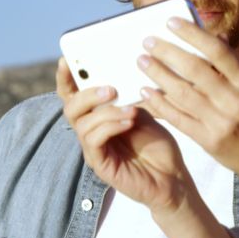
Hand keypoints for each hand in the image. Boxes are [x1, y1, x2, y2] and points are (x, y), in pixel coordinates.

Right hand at [56, 58, 195, 213]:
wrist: (172, 177)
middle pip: (70, 108)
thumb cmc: (157, 144)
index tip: (66, 60)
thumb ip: (126, 96)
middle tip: (110, 89)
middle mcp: (90, 132)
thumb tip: (117, 74)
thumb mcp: (143, 111)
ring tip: (130, 110)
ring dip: (105, 112)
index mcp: (97, 116)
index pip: (73, 95)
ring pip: (82, 124)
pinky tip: (128, 122)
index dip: (66, 78)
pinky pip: (94, 140)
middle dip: (86, 94)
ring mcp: (93, 149)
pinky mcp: (100, 164)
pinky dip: (110, 127)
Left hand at [136, 18, 238, 184]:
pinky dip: (160, 103)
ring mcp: (221, 121)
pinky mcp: (209, 140)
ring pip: (183, 93)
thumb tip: (215, 35)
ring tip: (142, 61)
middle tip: (148, 41)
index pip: (217, 51)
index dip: (192, 34)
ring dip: (158, 75)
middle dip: (168, 52)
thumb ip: (233, 63)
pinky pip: (178, 118)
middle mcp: (235, 99)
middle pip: (195, 70)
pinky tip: (146, 92)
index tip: (171, 23)